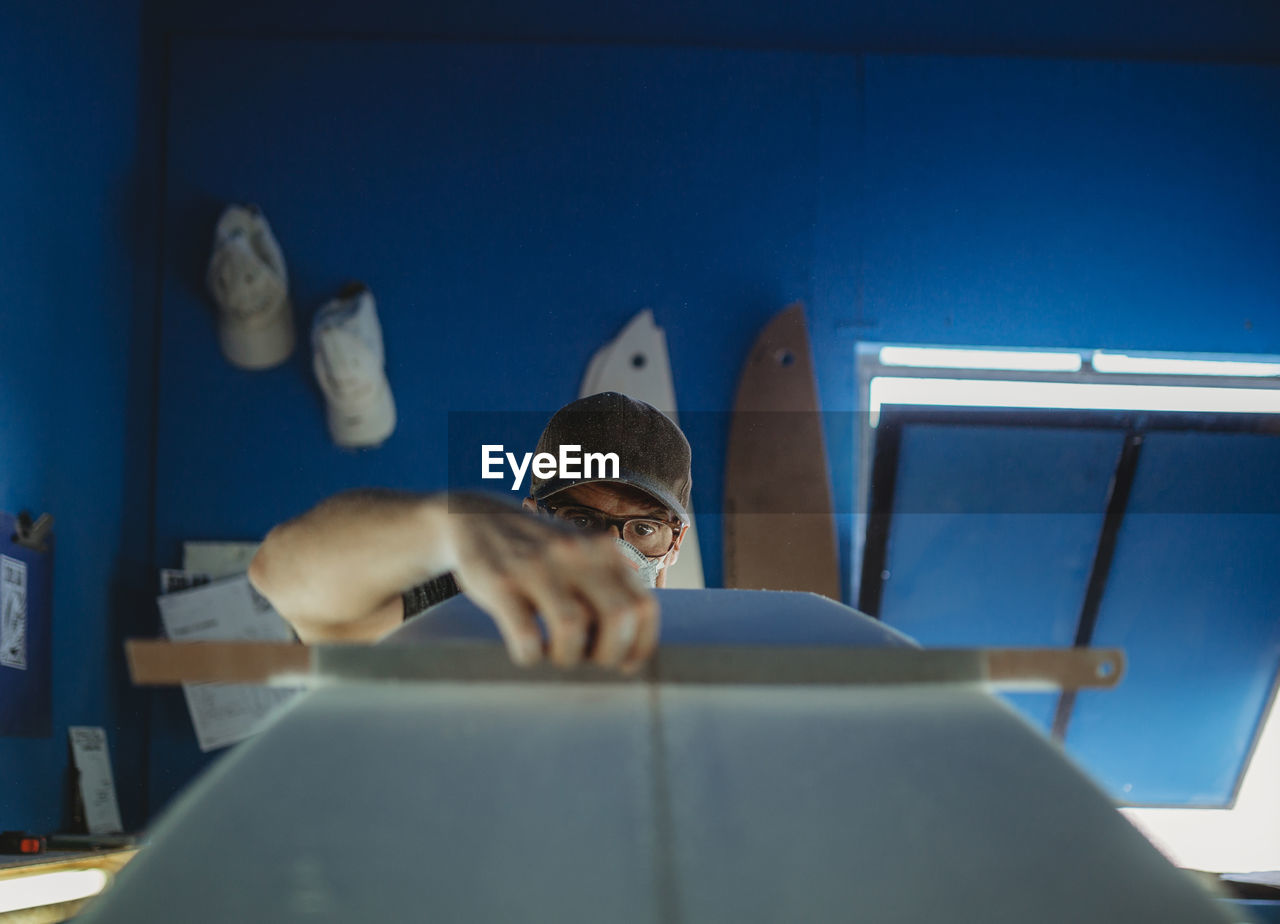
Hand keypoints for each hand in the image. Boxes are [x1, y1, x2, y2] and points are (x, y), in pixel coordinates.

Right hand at [442, 494, 657, 670]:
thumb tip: (632, 643)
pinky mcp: (500, 581)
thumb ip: (608, 583)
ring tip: (556, 655)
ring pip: (572, 628)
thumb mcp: (580, 551)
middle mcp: (575, 553)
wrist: (476, 517)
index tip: (626, 664)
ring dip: (568, 657)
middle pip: (617, 618)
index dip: (640, 644)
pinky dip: (531, 655)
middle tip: (589, 662)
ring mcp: (537, 565)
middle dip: (608, 655)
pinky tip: (528, 652)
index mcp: (602, 549)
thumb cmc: (538, 551)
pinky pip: (525, 634)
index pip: (643, 605)